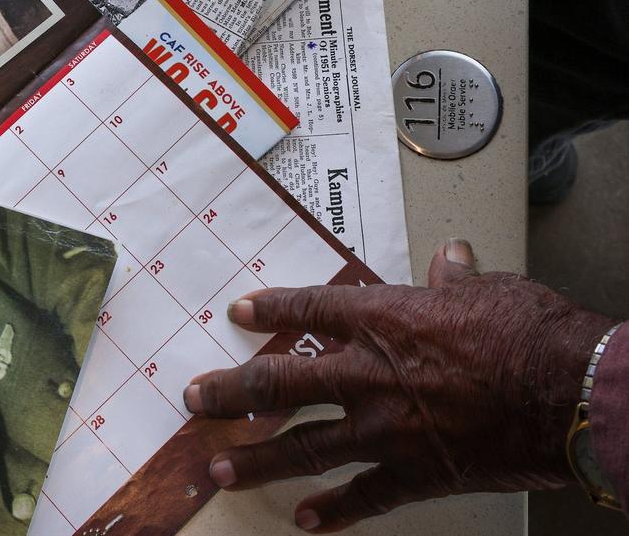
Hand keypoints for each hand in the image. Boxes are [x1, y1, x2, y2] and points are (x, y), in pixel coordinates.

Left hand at [184, 240, 614, 531]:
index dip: (270, 310)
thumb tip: (450, 257)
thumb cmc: (529, 333)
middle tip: (196, 398)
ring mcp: (385, 429)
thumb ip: (454, 279)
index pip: (309, 308)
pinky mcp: (415, 473)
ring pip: (304, 446)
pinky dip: (334, 511)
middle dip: (232, 392)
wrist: (569, 394)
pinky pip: (364, 497)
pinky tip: (305, 521)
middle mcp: (368, 374)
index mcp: (382, 320)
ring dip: (258, 459)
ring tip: (220, 467)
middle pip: (280, 383)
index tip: (238, 313)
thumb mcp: (489, 289)